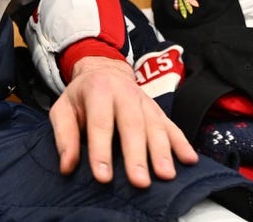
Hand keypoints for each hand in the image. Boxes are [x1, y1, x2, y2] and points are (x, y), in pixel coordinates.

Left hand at [48, 54, 197, 187]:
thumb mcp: (63, 108)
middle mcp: (124, 94)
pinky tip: (189, 160)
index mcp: (98, 91)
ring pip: (155, 126)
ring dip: (162, 152)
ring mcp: (145, 101)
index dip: (101, 151)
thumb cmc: (82, 96)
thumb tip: (66, 166)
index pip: (100, 123)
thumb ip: (65, 136)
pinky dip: (182, 143)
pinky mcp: (158, 110)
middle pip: (132, 125)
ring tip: (165, 175)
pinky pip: (172, 126)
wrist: (104, 70)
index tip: (103, 176)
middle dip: (136, 155)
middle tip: (139, 181)